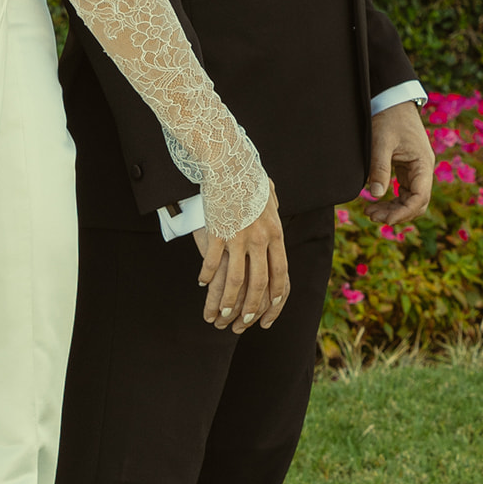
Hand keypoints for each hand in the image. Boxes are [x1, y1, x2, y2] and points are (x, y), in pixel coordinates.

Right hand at [191, 186, 288, 333]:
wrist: (229, 162)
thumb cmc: (248, 175)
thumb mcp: (269, 195)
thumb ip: (274, 208)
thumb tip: (277, 208)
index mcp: (276, 233)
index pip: (280, 274)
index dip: (275, 297)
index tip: (269, 312)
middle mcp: (260, 239)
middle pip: (259, 283)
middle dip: (252, 307)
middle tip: (244, 321)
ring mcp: (239, 237)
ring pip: (236, 280)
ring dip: (230, 301)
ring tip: (223, 314)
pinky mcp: (219, 233)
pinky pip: (212, 261)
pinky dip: (206, 275)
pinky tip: (201, 282)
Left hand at [364, 100, 434, 224]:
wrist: (392, 99)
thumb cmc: (389, 117)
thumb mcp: (381, 141)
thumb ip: (379, 167)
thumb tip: (376, 194)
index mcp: (423, 164)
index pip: (420, 198)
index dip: (403, 212)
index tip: (385, 220)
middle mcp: (424, 169)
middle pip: (417, 202)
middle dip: (397, 213)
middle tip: (372, 216)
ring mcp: (416, 169)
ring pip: (410, 198)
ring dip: (394, 208)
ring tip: (370, 212)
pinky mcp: (407, 167)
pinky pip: (404, 190)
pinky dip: (392, 199)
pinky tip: (375, 201)